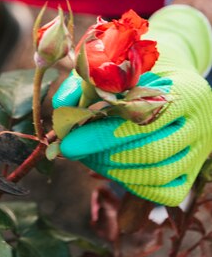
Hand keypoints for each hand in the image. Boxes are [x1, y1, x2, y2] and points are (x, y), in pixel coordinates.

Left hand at [52, 5, 211, 205]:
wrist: (174, 77)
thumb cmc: (140, 70)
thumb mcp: (118, 65)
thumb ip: (87, 82)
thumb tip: (59, 107)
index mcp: (185, 90)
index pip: (142, 120)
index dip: (101, 134)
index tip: (68, 141)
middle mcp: (200, 122)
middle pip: (149, 149)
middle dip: (102, 154)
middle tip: (70, 150)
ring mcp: (199, 150)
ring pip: (158, 174)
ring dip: (113, 171)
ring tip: (86, 157)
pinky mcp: (194, 171)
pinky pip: (165, 191)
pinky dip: (133, 184)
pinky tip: (111, 169)